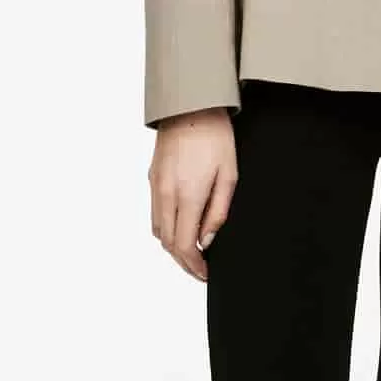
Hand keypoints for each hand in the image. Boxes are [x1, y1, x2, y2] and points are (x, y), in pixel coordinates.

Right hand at [149, 107, 236, 280]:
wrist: (190, 106)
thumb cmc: (215, 137)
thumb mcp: (229, 176)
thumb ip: (218, 212)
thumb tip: (208, 239)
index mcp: (188, 195)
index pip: (184, 245)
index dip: (194, 266)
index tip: (205, 273)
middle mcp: (166, 194)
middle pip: (167, 243)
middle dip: (183, 261)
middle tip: (200, 267)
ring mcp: (156, 186)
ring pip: (157, 230)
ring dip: (172, 245)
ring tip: (192, 250)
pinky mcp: (152, 178)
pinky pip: (155, 213)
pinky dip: (165, 228)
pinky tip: (181, 226)